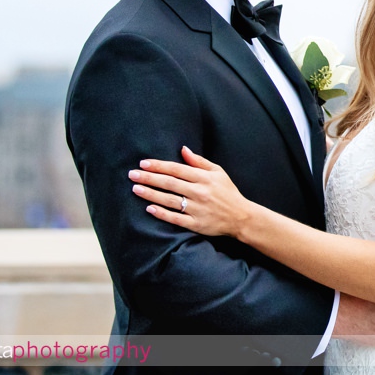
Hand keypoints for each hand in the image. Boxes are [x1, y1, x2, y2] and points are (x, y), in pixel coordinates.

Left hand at [129, 146, 248, 236]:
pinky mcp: (197, 224)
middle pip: (170, 183)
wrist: (241, 217)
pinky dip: (162, 213)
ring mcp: (197, 209)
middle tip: (132, 174)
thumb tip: (182, 149)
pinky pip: (175, 218)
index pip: (177, 169)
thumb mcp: (218, 172)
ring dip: (151, 194)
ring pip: (169, 200)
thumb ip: (199, 162)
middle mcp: (200, 192)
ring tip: (135, 189)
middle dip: (149, 178)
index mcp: (204, 178)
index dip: (159, 166)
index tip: (143, 163)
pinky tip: (149, 208)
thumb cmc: (228, 192)